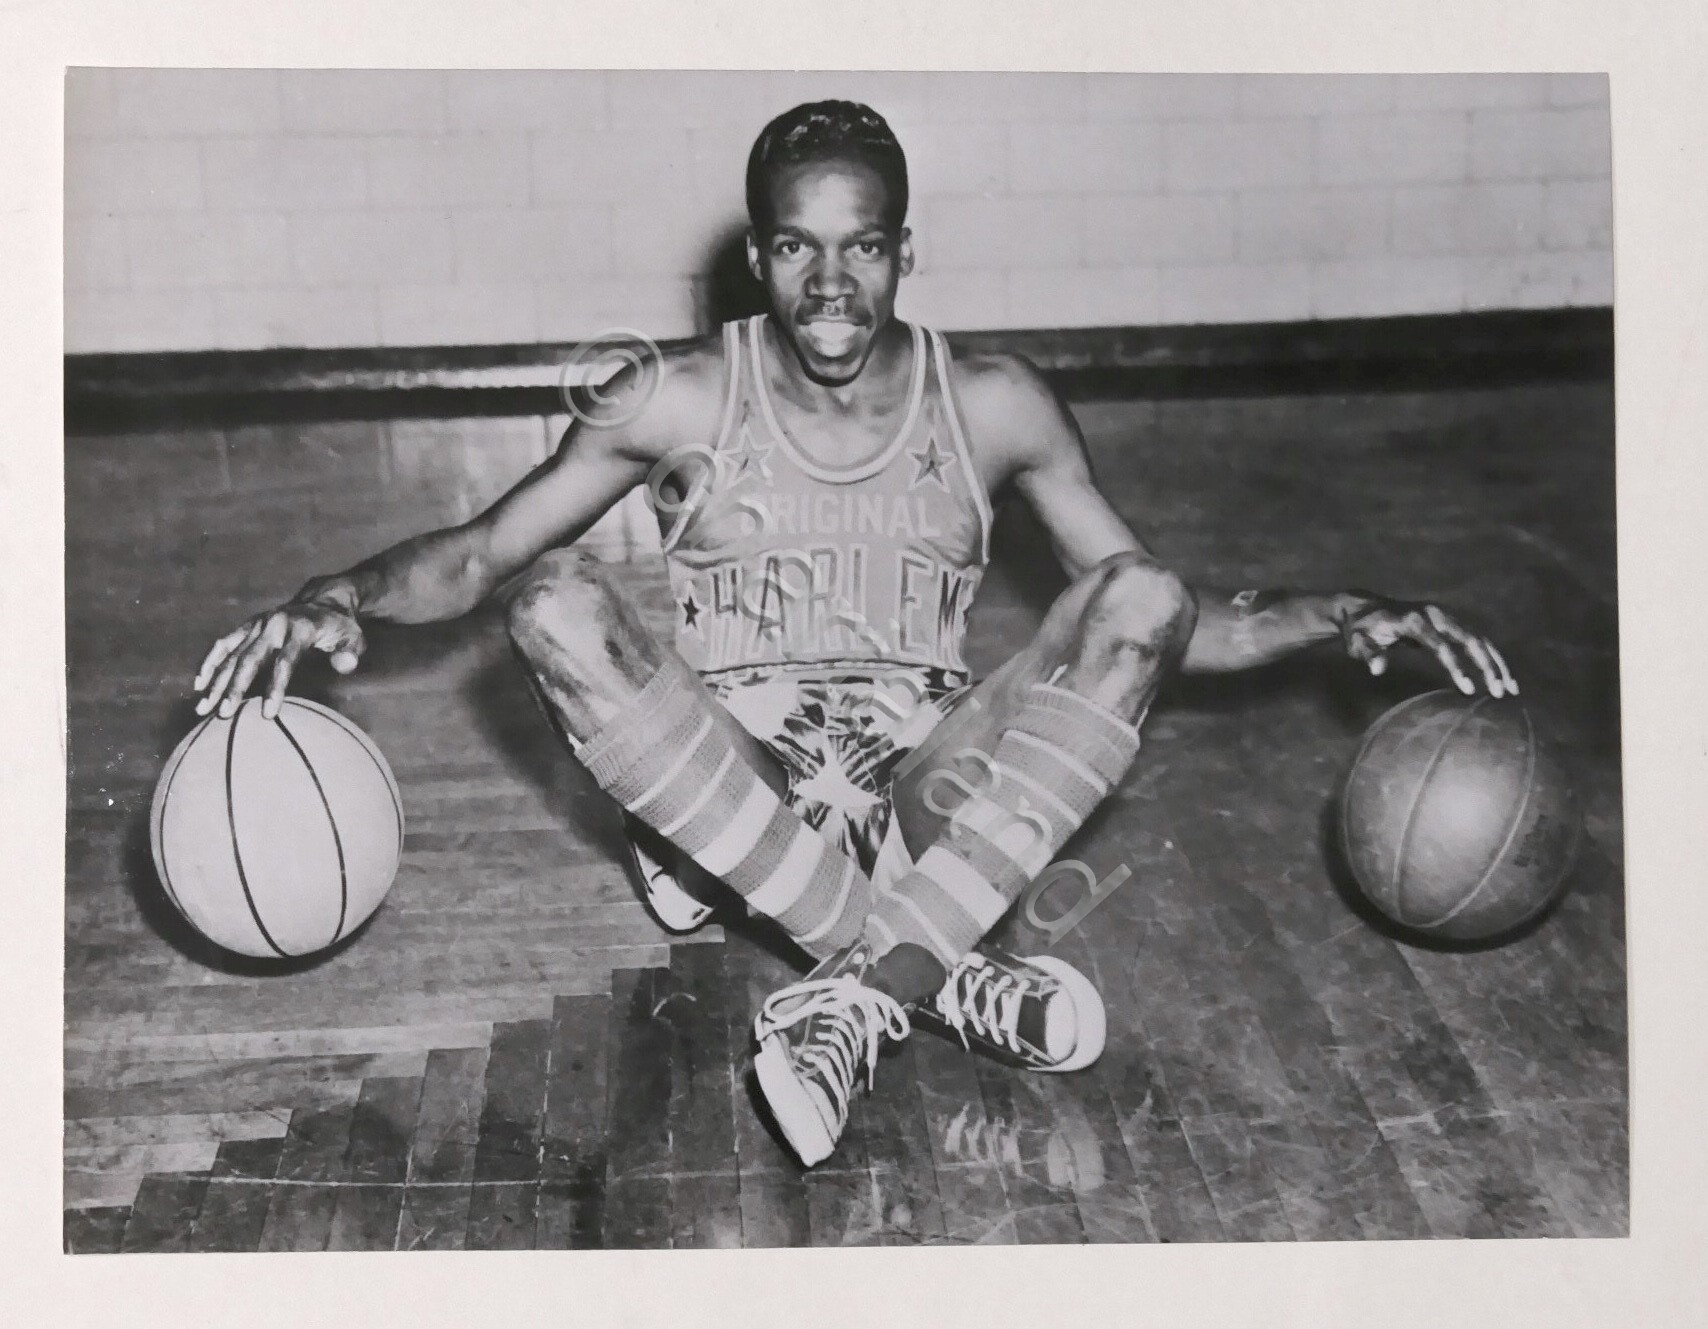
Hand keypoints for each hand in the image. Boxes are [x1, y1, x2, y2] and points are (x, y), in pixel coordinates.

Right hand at [194, 593, 365, 719]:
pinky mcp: (247, 626)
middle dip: (235, 687)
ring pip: (232, 653)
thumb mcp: (354, 638)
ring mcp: (257, 624)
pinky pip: (224, 644)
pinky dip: (210, 662)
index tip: (267, 713)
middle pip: (250, 659)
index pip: (285, 662)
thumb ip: (350, 653)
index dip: (275, 688)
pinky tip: (199, 684)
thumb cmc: (340, 628)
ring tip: (203, 707)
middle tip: (224, 714)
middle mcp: (274, 625)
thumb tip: (344, 665)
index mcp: (300, 629)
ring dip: (216, 680)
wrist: (324, 601)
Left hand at [1340, 598, 1517, 697]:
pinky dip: (1491, 657)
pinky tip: (1502, 676)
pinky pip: (1477, 639)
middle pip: (1470, 638)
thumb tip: (1378, 669)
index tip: (1468, 689)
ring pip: (1480, 638)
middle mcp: (1435, 614)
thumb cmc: (1360, 630)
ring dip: (1497, 663)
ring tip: (1510, 689)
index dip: (1455, 667)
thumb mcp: (1358, 643)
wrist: (1363, 608)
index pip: (1441, 645)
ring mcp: (1445, 616)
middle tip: (1499, 693)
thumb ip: (1369, 654)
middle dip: (1487, 666)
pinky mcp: (1450, 622)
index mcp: (1414, 620)